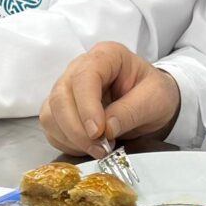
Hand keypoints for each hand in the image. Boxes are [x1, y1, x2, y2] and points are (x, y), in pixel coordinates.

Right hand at [41, 42, 181, 157]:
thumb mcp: (155, 100)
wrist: (151, 105)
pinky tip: (88, 147)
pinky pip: (51, 128)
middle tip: (100, 148)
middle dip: (76, 128)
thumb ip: (131, 111)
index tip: (98, 131)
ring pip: (51, 113)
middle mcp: (80, 68)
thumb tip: (106, 128)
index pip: (84, 76)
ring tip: (99, 149)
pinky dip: (66, 143)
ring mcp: (67, 89)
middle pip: (60, 96)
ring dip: (71, 137)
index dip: (87, 105)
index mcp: (106, 56)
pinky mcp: (61, 110)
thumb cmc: (154, 94)